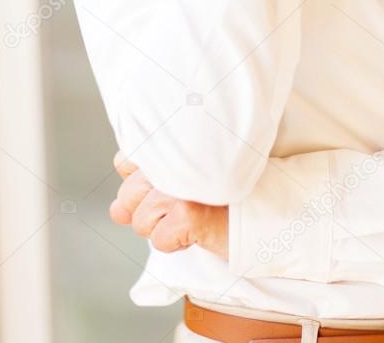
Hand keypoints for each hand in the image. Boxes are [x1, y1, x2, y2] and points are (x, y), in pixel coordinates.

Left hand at [110, 150, 228, 259]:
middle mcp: (172, 157)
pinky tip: (199, 229)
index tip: (167, 186)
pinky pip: (159, 240)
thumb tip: (115, 210)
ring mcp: (177, 184)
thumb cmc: (226, 192)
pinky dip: (177, 243)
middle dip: (149, 209)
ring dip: (164, 227)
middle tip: (184, 203)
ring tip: (194, 213)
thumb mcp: (183, 177)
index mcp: (171, 141)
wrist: (268, 209)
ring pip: (140, 221)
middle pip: (127, 195)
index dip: (140, 183)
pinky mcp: (186, 213)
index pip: (125, 162)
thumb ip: (144, 186)